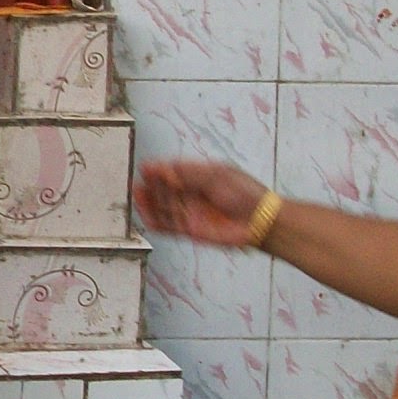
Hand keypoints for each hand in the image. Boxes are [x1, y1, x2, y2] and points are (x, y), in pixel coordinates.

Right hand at [133, 159, 270, 248]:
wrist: (260, 220)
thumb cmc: (244, 193)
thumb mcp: (217, 175)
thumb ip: (189, 174)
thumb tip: (165, 171)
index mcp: (198, 177)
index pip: (172, 172)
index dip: (158, 170)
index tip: (147, 168)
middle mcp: (191, 194)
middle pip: (163, 189)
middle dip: (151, 185)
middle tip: (141, 182)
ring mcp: (190, 212)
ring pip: (162, 207)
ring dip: (149, 202)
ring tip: (137, 195)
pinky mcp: (190, 230)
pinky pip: (167, 226)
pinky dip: (155, 221)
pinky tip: (145, 215)